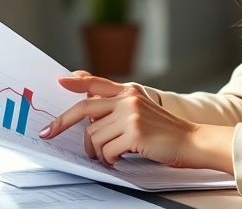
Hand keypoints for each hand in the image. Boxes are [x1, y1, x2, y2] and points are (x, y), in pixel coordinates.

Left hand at [40, 72, 200, 167]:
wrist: (191, 141)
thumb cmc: (165, 131)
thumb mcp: (142, 110)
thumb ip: (118, 105)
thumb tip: (90, 108)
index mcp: (129, 91)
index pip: (96, 83)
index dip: (76, 81)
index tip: (60, 82)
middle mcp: (128, 99)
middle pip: (84, 109)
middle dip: (63, 123)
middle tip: (49, 133)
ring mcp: (131, 114)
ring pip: (94, 134)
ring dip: (97, 151)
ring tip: (108, 156)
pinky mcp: (134, 132)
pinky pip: (106, 149)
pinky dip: (109, 159)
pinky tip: (118, 160)